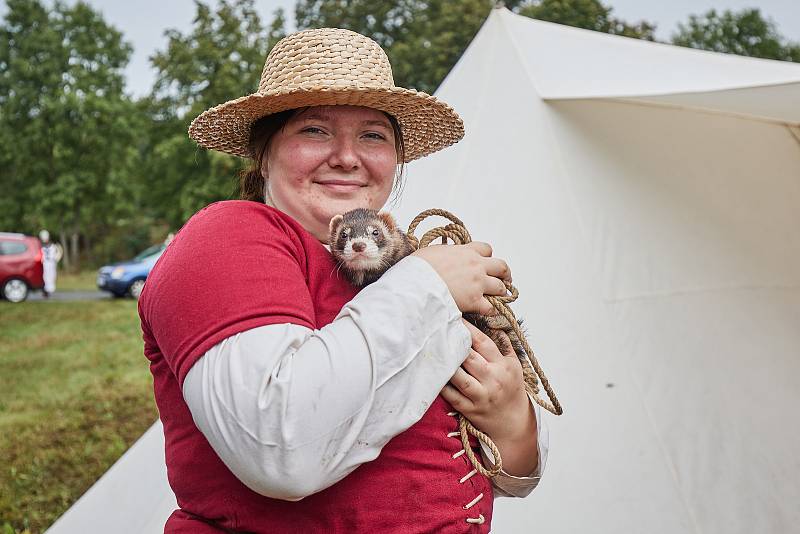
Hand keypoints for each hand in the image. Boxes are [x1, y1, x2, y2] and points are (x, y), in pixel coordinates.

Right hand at [411, 242, 510, 315]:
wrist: (416, 283)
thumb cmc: (419, 267)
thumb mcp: (432, 251)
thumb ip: (445, 252)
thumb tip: (445, 253)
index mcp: (466, 251)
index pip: (486, 249)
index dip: (487, 256)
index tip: (485, 262)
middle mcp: (476, 266)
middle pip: (501, 267)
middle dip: (504, 274)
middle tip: (503, 279)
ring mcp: (477, 284)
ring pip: (501, 287)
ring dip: (500, 292)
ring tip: (498, 297)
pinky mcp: (474, 301)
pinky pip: (492, 307)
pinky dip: (492, 310)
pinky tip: (488, 311)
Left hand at [441, 320, 539, 475]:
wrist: (514, 423)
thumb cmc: (511, 389)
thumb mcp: (514, 366)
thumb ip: (504, 345)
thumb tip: (493, 323)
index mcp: (504, 365)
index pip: (483, 342)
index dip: (467, 328)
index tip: (453, 317)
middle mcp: (493, 379)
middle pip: (469, 357)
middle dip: (452, 342)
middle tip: (437, 329)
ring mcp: (481, 395)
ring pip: (459, 377)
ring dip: (446, 364)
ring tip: (433, 350)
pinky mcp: (470, 410)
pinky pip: (452, 396)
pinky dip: (442, 386)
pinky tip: (434, 375)